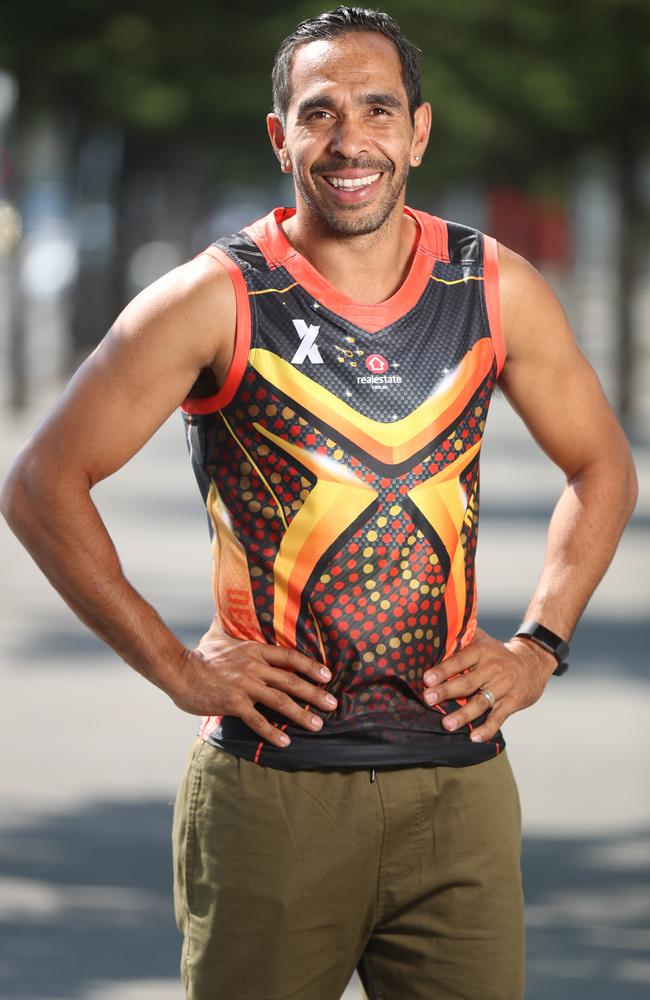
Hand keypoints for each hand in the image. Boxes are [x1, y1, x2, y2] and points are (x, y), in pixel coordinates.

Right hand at [169, 620, 336, 748]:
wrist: (178, 670)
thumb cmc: (200, 653)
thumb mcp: (220, 633)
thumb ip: (232, 624)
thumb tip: (230, 607)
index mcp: (254, 650)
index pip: (290, 657)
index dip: (311, 666)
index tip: (327, 675)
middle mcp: (254, 667)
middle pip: (291, 680)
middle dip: (315, 693)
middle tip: (332, 704)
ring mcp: (245, 686)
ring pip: (280, 700)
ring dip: (301, 714)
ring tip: (317, 724)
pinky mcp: (234, 703)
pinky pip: (257, 720)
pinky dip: (272, 732)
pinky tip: (285, 742)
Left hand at [422, 627, 557, 742]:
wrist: (533, 661)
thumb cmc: (498, 652)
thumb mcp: (483, 639)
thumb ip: (462, 638)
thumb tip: (436, 635)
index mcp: (482, 652)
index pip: (460, 661)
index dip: (443, 670)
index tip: (427, 679)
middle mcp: (492, 669)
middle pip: (467, 683)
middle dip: (447, 692)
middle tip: (429, 699)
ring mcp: (503, 687)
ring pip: (481, 703)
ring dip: (463, 715)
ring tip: (447, 724)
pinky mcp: (512, 702)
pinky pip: (498, 718)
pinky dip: (487, 729)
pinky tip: (474, 738)